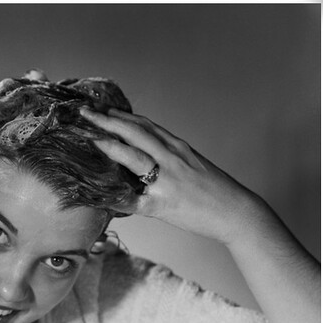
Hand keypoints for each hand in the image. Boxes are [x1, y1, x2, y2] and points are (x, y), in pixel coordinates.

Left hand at [80, 108, 262, 244]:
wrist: (237, 212)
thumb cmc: (215, 191)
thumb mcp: (193, 165)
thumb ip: (169, 158)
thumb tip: (145, 156)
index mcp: (178, 148)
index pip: (146, 125)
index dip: (122, 116)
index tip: (103, 109)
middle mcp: (172, 158)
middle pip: (136, 134)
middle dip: (109, 122)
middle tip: (86, 114)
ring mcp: (168, 180)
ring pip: (134, 157)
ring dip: (110, 146)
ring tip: (90, 139)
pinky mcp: (163, 204)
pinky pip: (133, 201)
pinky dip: (115, 197)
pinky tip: (98, 194)